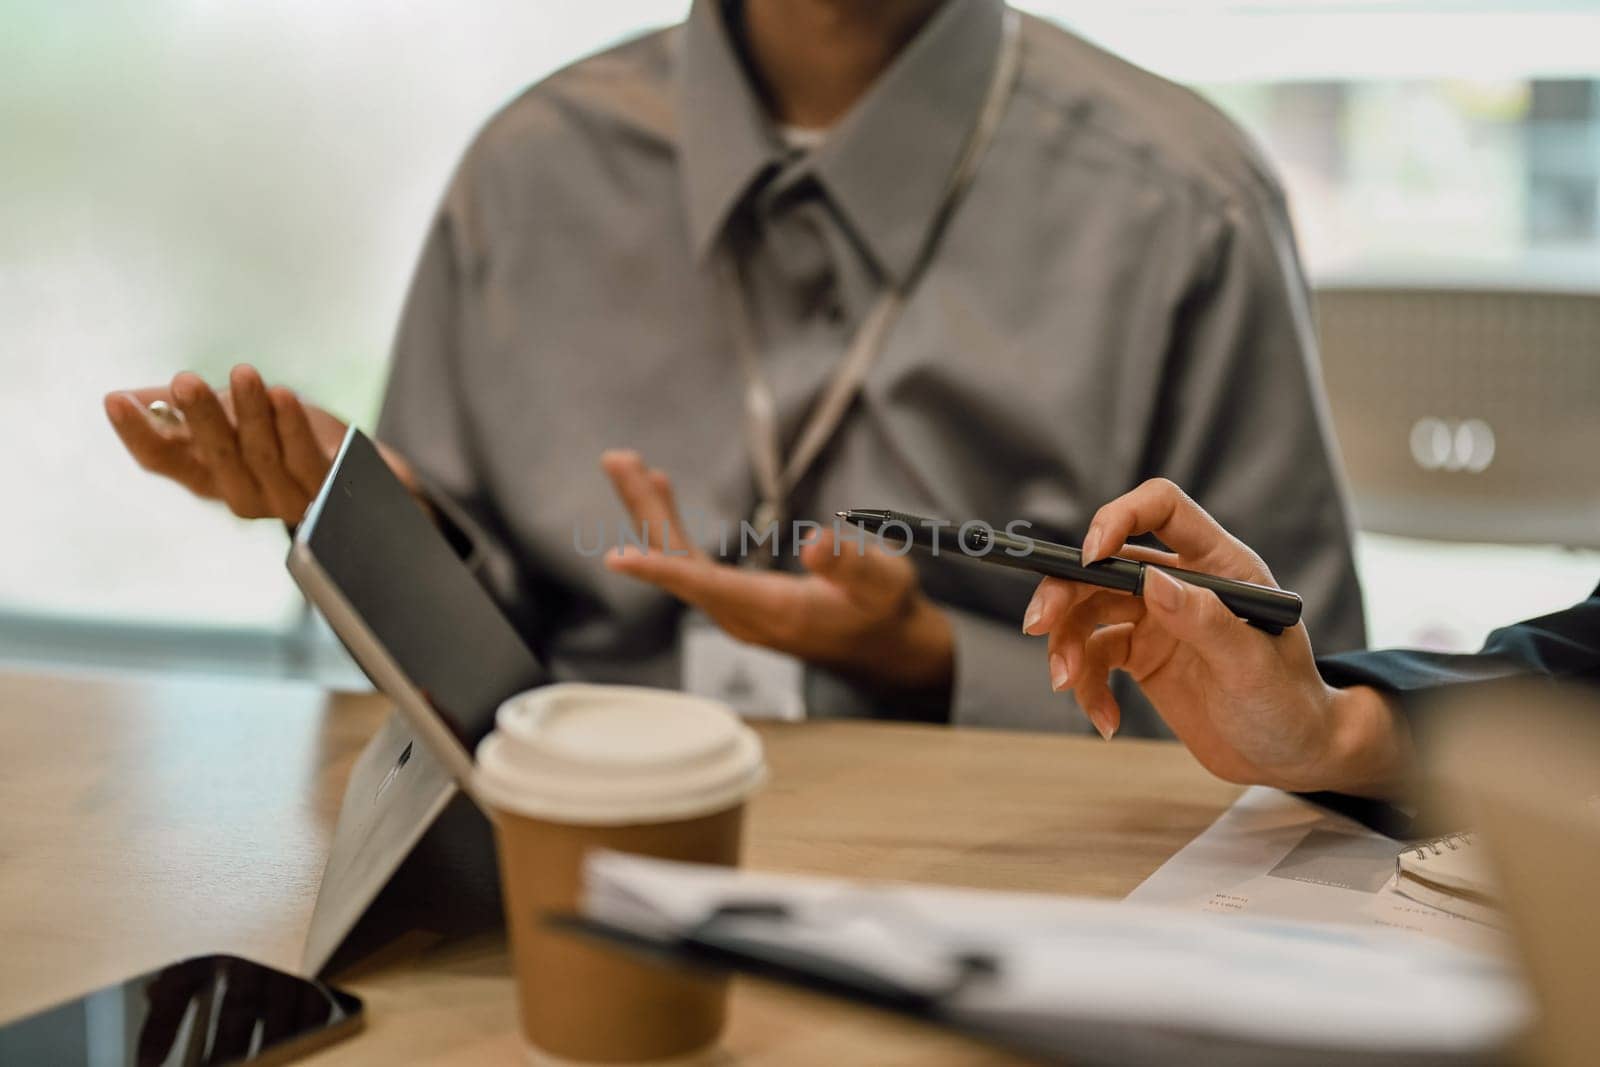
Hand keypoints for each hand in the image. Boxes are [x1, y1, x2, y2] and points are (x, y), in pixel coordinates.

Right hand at [105, 365, 392, 524]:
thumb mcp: (233, 417)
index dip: (136, 433)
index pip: (161, 461)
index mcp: (208, 474)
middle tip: (184, 382)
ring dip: (251, 415)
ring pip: (261, 457)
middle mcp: (241, 493)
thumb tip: (127, 396)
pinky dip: (294, 428)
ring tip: (245, 374)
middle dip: (200, 418)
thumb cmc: (286, 439)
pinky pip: (307, 461)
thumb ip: (184, 410)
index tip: (115, 401)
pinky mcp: (328, 490)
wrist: (361, 473)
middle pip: (213, 458)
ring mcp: (285, 498)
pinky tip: (283, 397)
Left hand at [599, 450, 952, 693]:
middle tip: (617, 460)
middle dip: (646, 510)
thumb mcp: (883, 582)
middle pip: (679, 562)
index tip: (617, 558)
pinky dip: (670, 526)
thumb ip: (850, 564)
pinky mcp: (735, 600)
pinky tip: (661, 493)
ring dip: (651, 512)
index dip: (661, 570)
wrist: (886, 645)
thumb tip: (817, 542)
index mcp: (773, 610)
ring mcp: (735, 609)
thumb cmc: (885, 610)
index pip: (706, 587)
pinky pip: (689, 563)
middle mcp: (743, 614)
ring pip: (679, 560)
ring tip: (627, 465)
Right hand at [1021, 478, 1409, 797]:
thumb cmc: (1289, 704)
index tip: (1089, 554)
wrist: (1289, 756)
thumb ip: (1206, 621)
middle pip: (1105, 565)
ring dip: (1066, 646)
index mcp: (1218, 564)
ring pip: (1088, 612)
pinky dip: (1087, 689)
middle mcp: (1181, 583)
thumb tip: (1152, 582)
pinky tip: (1106, 722)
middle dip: (1065, 592)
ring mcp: (1157, 619)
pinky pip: (1095, 659)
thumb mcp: (1254, 667)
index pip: (1163, 508)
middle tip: (1038, 626)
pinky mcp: (1141, 656)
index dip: (1120, 517)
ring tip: (1067, 686)